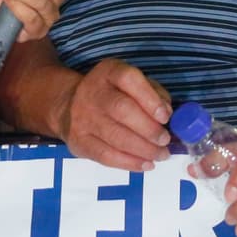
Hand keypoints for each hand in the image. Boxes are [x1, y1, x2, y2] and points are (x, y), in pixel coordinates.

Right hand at [57, 58, 172, 170]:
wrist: (69, 105)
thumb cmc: (111, 93)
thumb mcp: (131, 83)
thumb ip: (153, 92)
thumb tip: (167, 112)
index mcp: (109, 72)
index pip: (128, 79)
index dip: (149, 98)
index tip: (165, 116)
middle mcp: (93, 92)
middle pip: (122, 110)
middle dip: (148, 128)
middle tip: (165, 140)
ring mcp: (83, 118)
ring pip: (115, 136)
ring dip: (143, 149)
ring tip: (161, 154)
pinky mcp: (79, 142)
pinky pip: (106, 156)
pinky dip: (129, 163)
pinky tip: (146, 164)